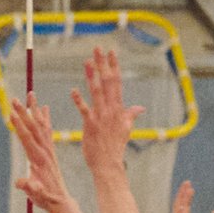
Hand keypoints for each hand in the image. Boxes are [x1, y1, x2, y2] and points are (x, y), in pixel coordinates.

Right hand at [9, 95, 71, 212]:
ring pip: (41, 125)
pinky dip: (45, 118)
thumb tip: (22, 183)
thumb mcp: (36, 195)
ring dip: (34, 109)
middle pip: (33, 127)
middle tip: (15, 98)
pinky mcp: (49, 151)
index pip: (27, 139)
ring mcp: (48, 150)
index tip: (12, 113)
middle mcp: (44, 151)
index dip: (19, 126)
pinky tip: (43, 108)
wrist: (61, 201)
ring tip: (31, 94)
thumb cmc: (45, 199)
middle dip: (23, 112)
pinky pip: (47, 130)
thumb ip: (30, 188)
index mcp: (39, 159)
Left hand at [72, 46, 142, 181]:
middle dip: (103, 64)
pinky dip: (79, 100)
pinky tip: (73, 90)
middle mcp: (111, 109)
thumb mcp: (126, 129)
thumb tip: (140, 108)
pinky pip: (85, 110)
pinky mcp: (90, 125)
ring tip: (87, 61)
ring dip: (92, 76)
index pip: (117, 82)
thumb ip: (131, 115)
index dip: (113, 66)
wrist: (108, 164)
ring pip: (97, 92)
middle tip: (98, 48)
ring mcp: (101, 116)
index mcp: (119, 108)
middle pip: (108, 82)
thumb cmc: (115, 147)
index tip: (111, 52)